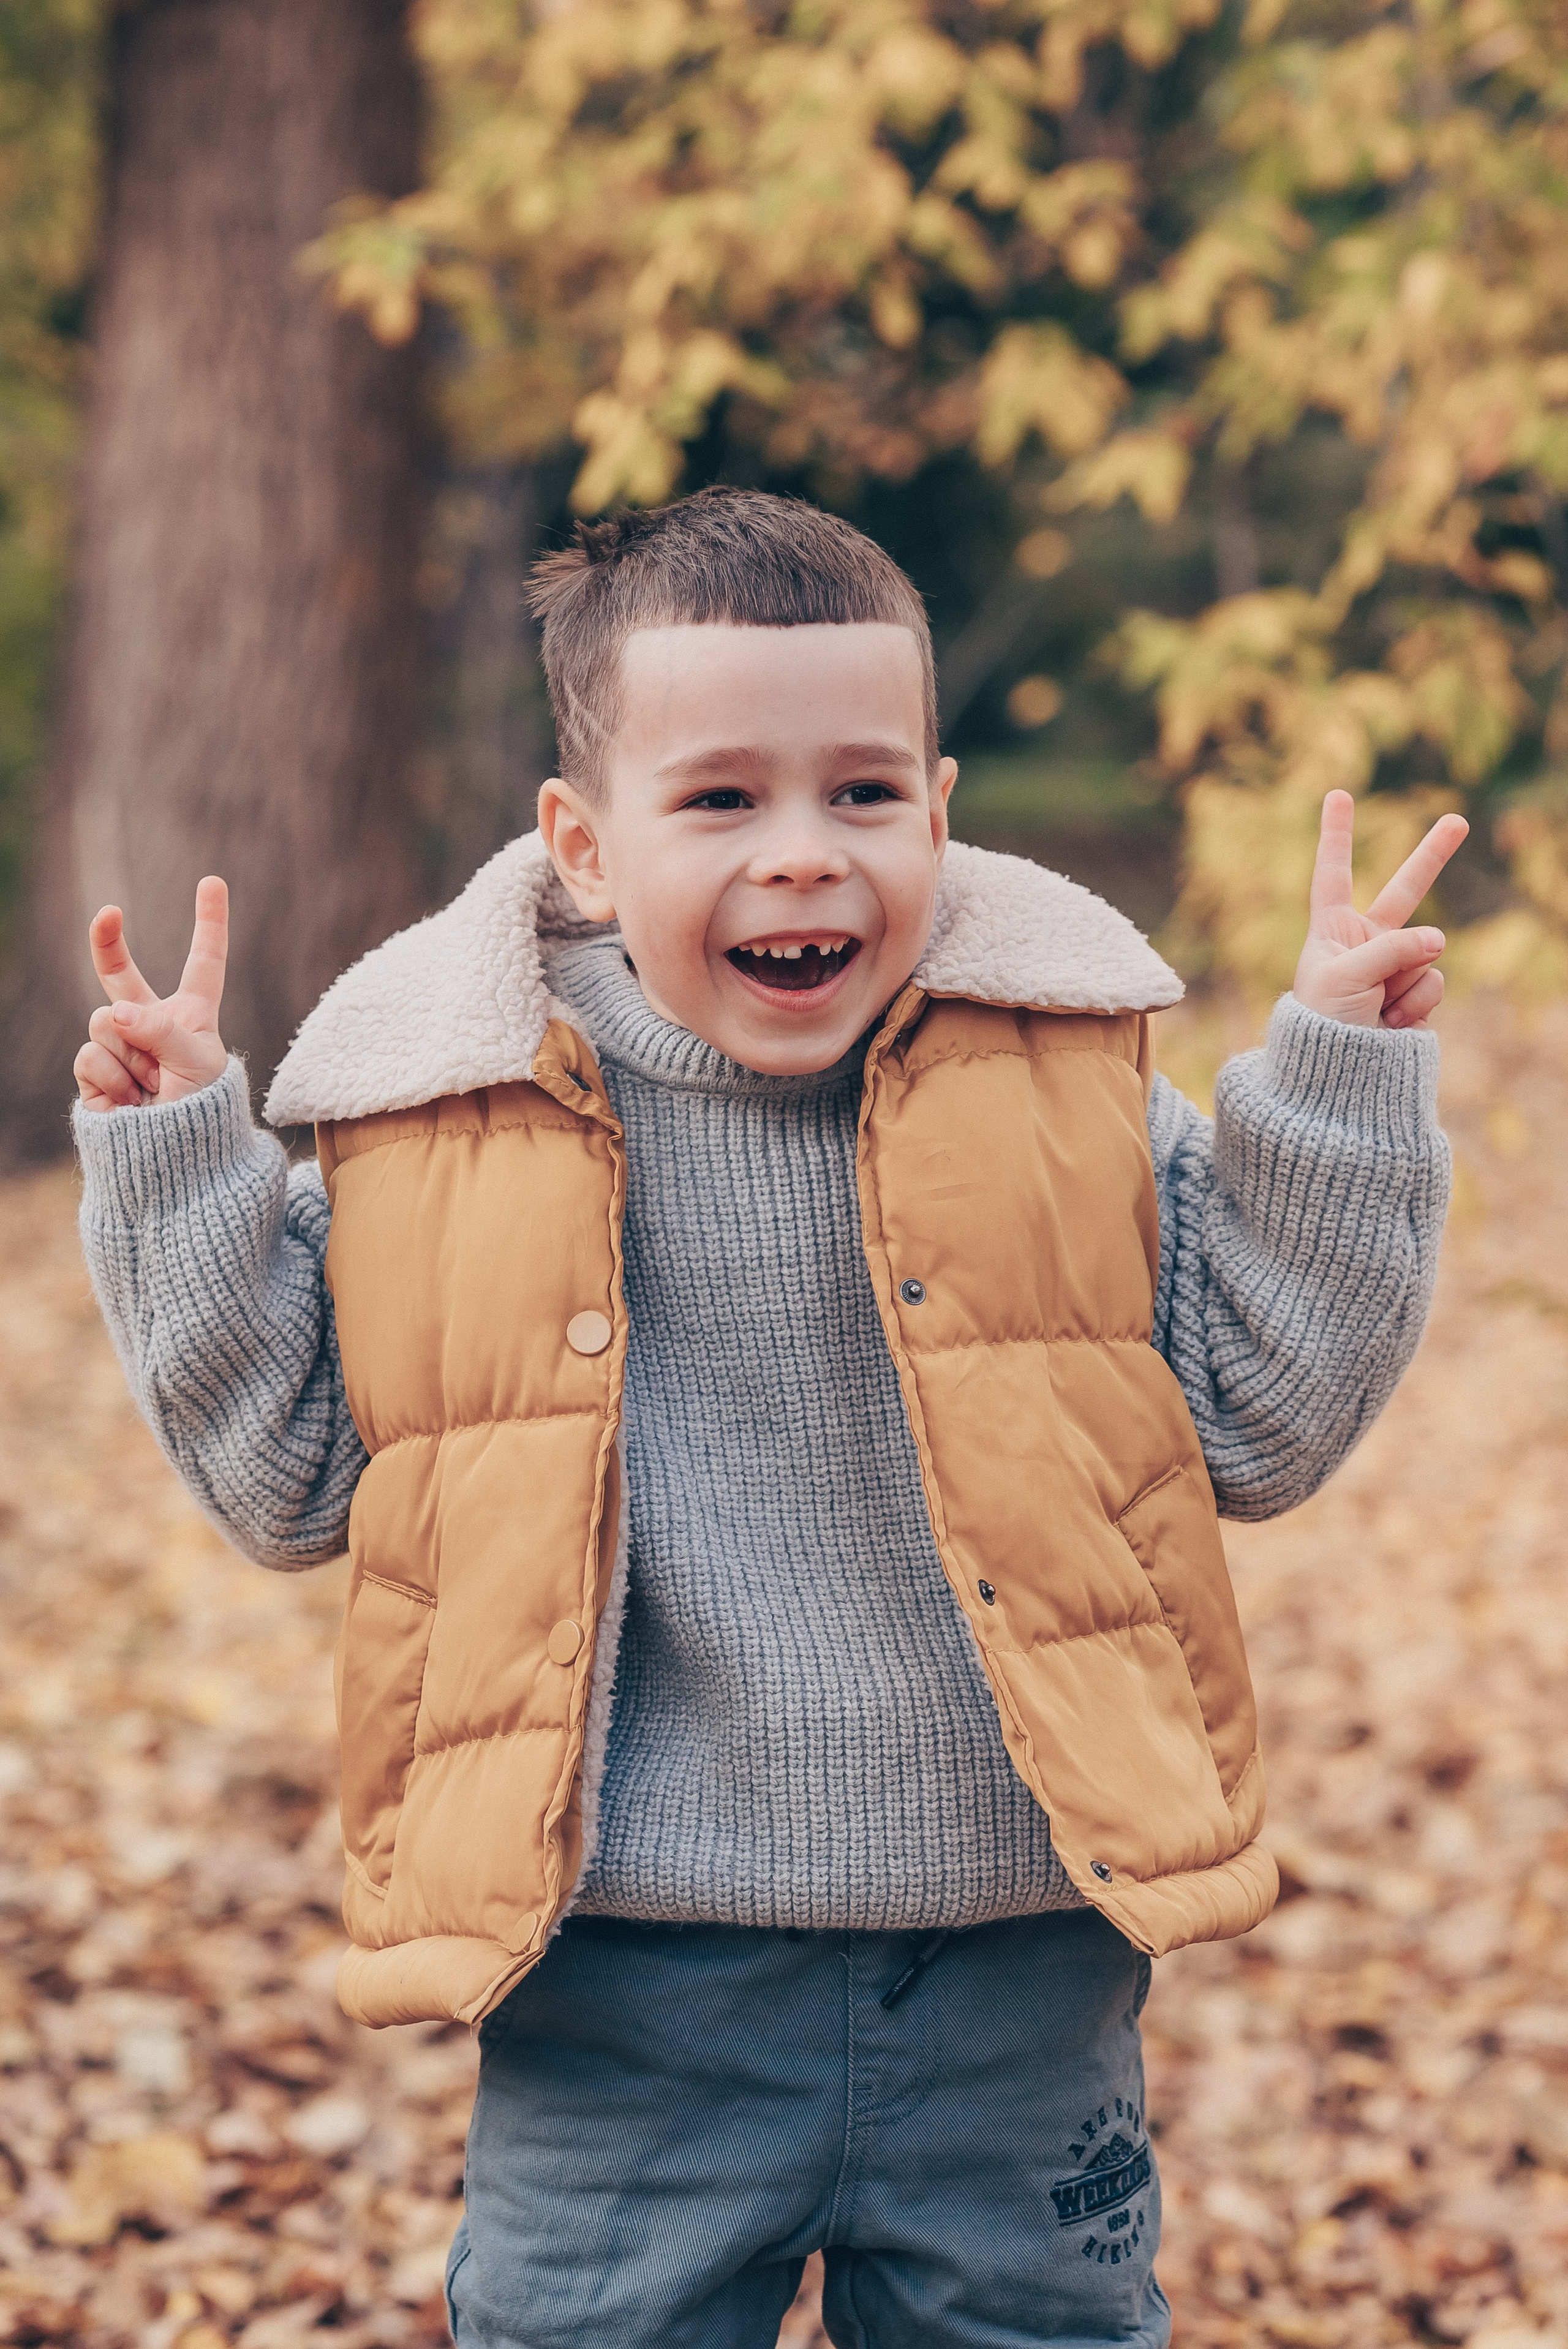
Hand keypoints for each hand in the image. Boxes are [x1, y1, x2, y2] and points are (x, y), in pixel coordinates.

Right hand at [74, 878, 230, 1111]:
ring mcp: (120, 1046)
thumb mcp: (198, 1065)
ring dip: (131, 1056)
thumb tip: (114, 1013)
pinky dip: (115, 1078)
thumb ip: (161, 1030)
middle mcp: (152, 1024)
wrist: (176, 1162)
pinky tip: (131, 1101)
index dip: (209, 923)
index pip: (204, 962)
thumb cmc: (202, 1113)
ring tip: (152, 1087)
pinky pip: (92, 1055)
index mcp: (192, 1016)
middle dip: (108, 941)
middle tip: (108, 912)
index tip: (211, 881)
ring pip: (105, 1021)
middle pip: (121, 974)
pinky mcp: (94, 1072)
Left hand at [1293, 792, 1468, 1030]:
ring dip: (1405, 982)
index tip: (1338, 794)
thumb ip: (1392, 949)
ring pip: (1426, 952)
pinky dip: (1415, 1005)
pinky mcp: (1415, 995)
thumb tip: (1439, 941)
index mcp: (1332, 931)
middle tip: (1458, 819)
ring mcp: (1393, 969)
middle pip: (1404, 892)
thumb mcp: (1346, 977)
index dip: (1337, 835)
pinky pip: (1432, 983)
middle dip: (1432, 856)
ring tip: (1376, 1008)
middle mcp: (1365, 943)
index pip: (1334, 873)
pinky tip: (1390, 1025)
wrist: (1334, 1080)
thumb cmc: (1322, 1025)